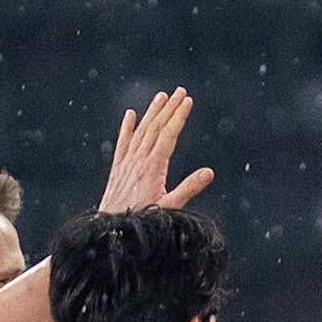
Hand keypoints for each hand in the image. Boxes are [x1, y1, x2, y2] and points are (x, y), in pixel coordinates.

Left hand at [97, 89, 213, 213]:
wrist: (113, 229)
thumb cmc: (143, 220)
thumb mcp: (170, 207)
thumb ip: (189, 188)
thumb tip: (209, 173)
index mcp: (153, 167)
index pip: (168, 134)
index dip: (179, 116)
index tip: (188, 101)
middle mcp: (139, 160)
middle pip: (155, 127)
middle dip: (169, 108)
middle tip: (180, 92)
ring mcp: (127, 162)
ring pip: (141, 131)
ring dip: (152, 112)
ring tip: (162, 97)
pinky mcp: (118, 168)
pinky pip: (123, 142)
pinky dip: (127, 127)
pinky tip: (130, 114)